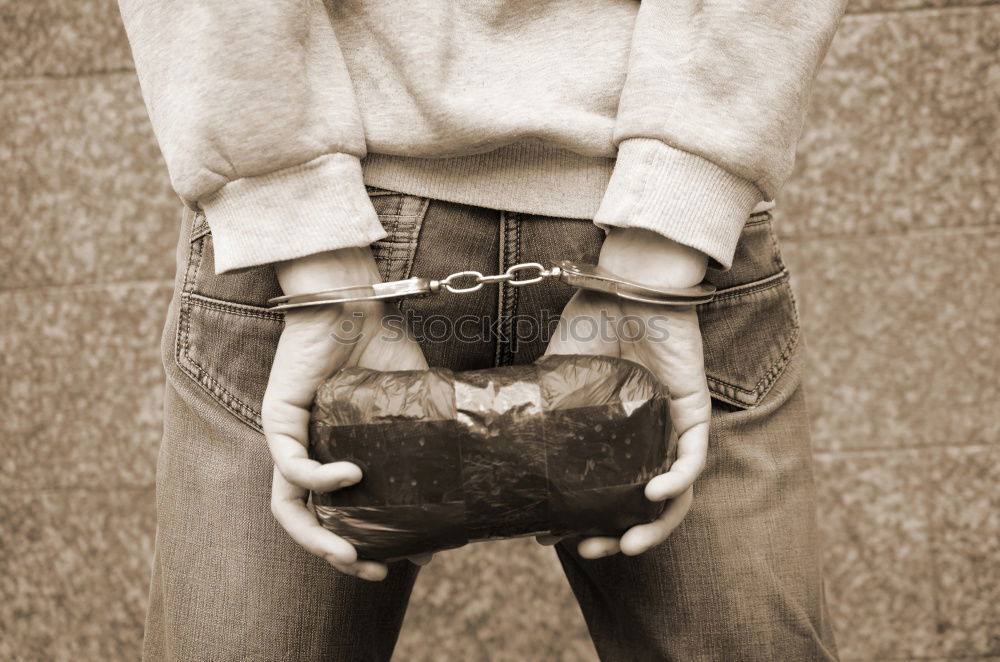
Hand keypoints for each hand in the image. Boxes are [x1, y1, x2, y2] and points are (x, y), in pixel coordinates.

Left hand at [262, 248, 432, 579]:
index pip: (340, 514)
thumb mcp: (412, 403)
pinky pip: (291, 465)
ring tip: (352, 554)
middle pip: (308, 523)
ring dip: (316, 539)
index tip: (404, 562)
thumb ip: (426, 437)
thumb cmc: (382, 344)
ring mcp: (290, 439)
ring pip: (288, 508)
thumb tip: (468, 471)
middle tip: (373, 572)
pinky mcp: (278, 419)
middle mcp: (309, 452)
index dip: (366, 544)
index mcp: (337, 453)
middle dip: (337, 556)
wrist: (355, 299)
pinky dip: (319, 480)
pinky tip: (352, 476)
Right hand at [538, 228, 711, 558]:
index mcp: (616, 435)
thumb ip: (542, 403)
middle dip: (622, 535)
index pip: (607, 489)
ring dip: (654, 524)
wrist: (626, 285)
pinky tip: (651, 493)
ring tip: (626, 543)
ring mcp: (672, 428)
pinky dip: (675, 481)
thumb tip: (500, 433)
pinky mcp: (694, 412)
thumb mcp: (557, 372)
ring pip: (675, 494)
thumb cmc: (594, 321)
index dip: (586, 518)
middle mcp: (646, 438)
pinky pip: (692, 459)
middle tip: (593, 550)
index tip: (554, 536)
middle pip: (643, 504)